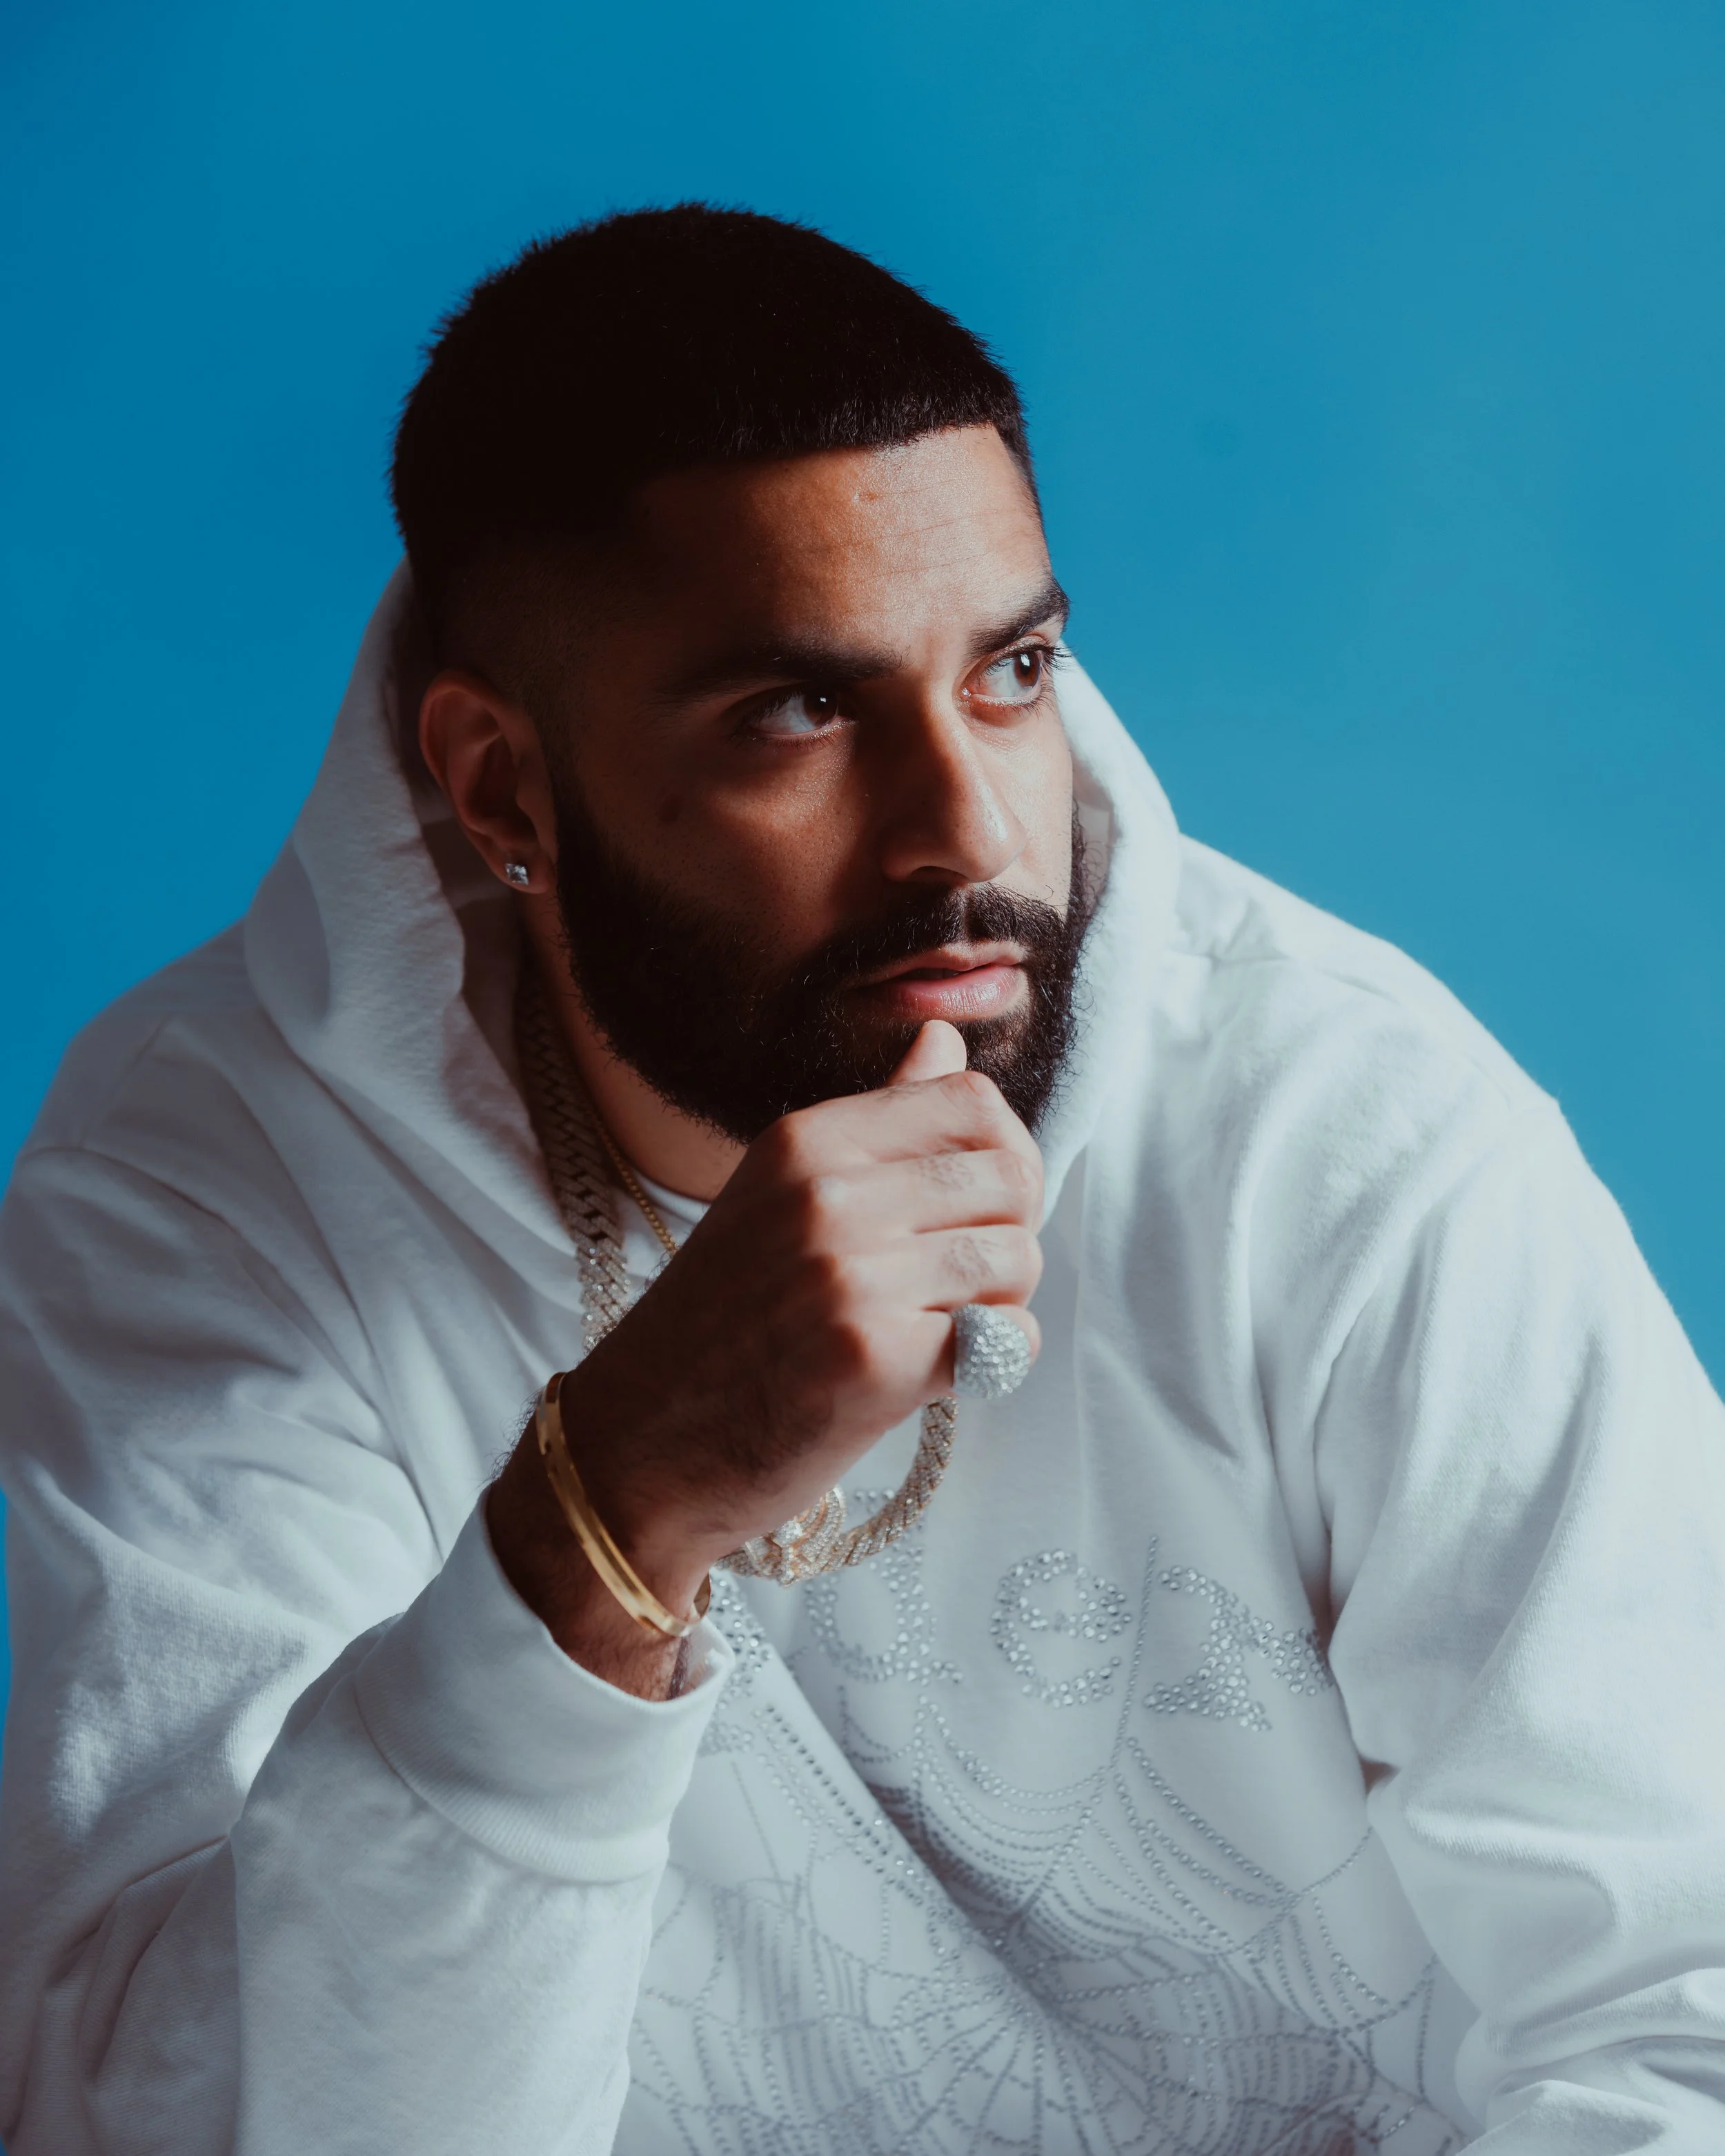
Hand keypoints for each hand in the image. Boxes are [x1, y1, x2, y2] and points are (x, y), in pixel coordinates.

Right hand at [487, 1022, 1042, 1690]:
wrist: (641, 1447)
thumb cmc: (720, 1324)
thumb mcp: (779, 1194)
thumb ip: (876, 1119)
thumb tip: (944, 1037)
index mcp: (804, 1141)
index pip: (971, 1102)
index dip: (1003, 1154)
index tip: (976, 1204)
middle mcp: (828, 1197)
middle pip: (1009, 1179)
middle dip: (1007, 1231)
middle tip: (959, 1280)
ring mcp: (851, 1279)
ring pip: (1016, 1259)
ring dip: (1001, 1300)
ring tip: (939, 1324)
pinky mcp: (877, 1363)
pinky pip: (1006, 1338)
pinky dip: (994, 1360)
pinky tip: (942, 1371)